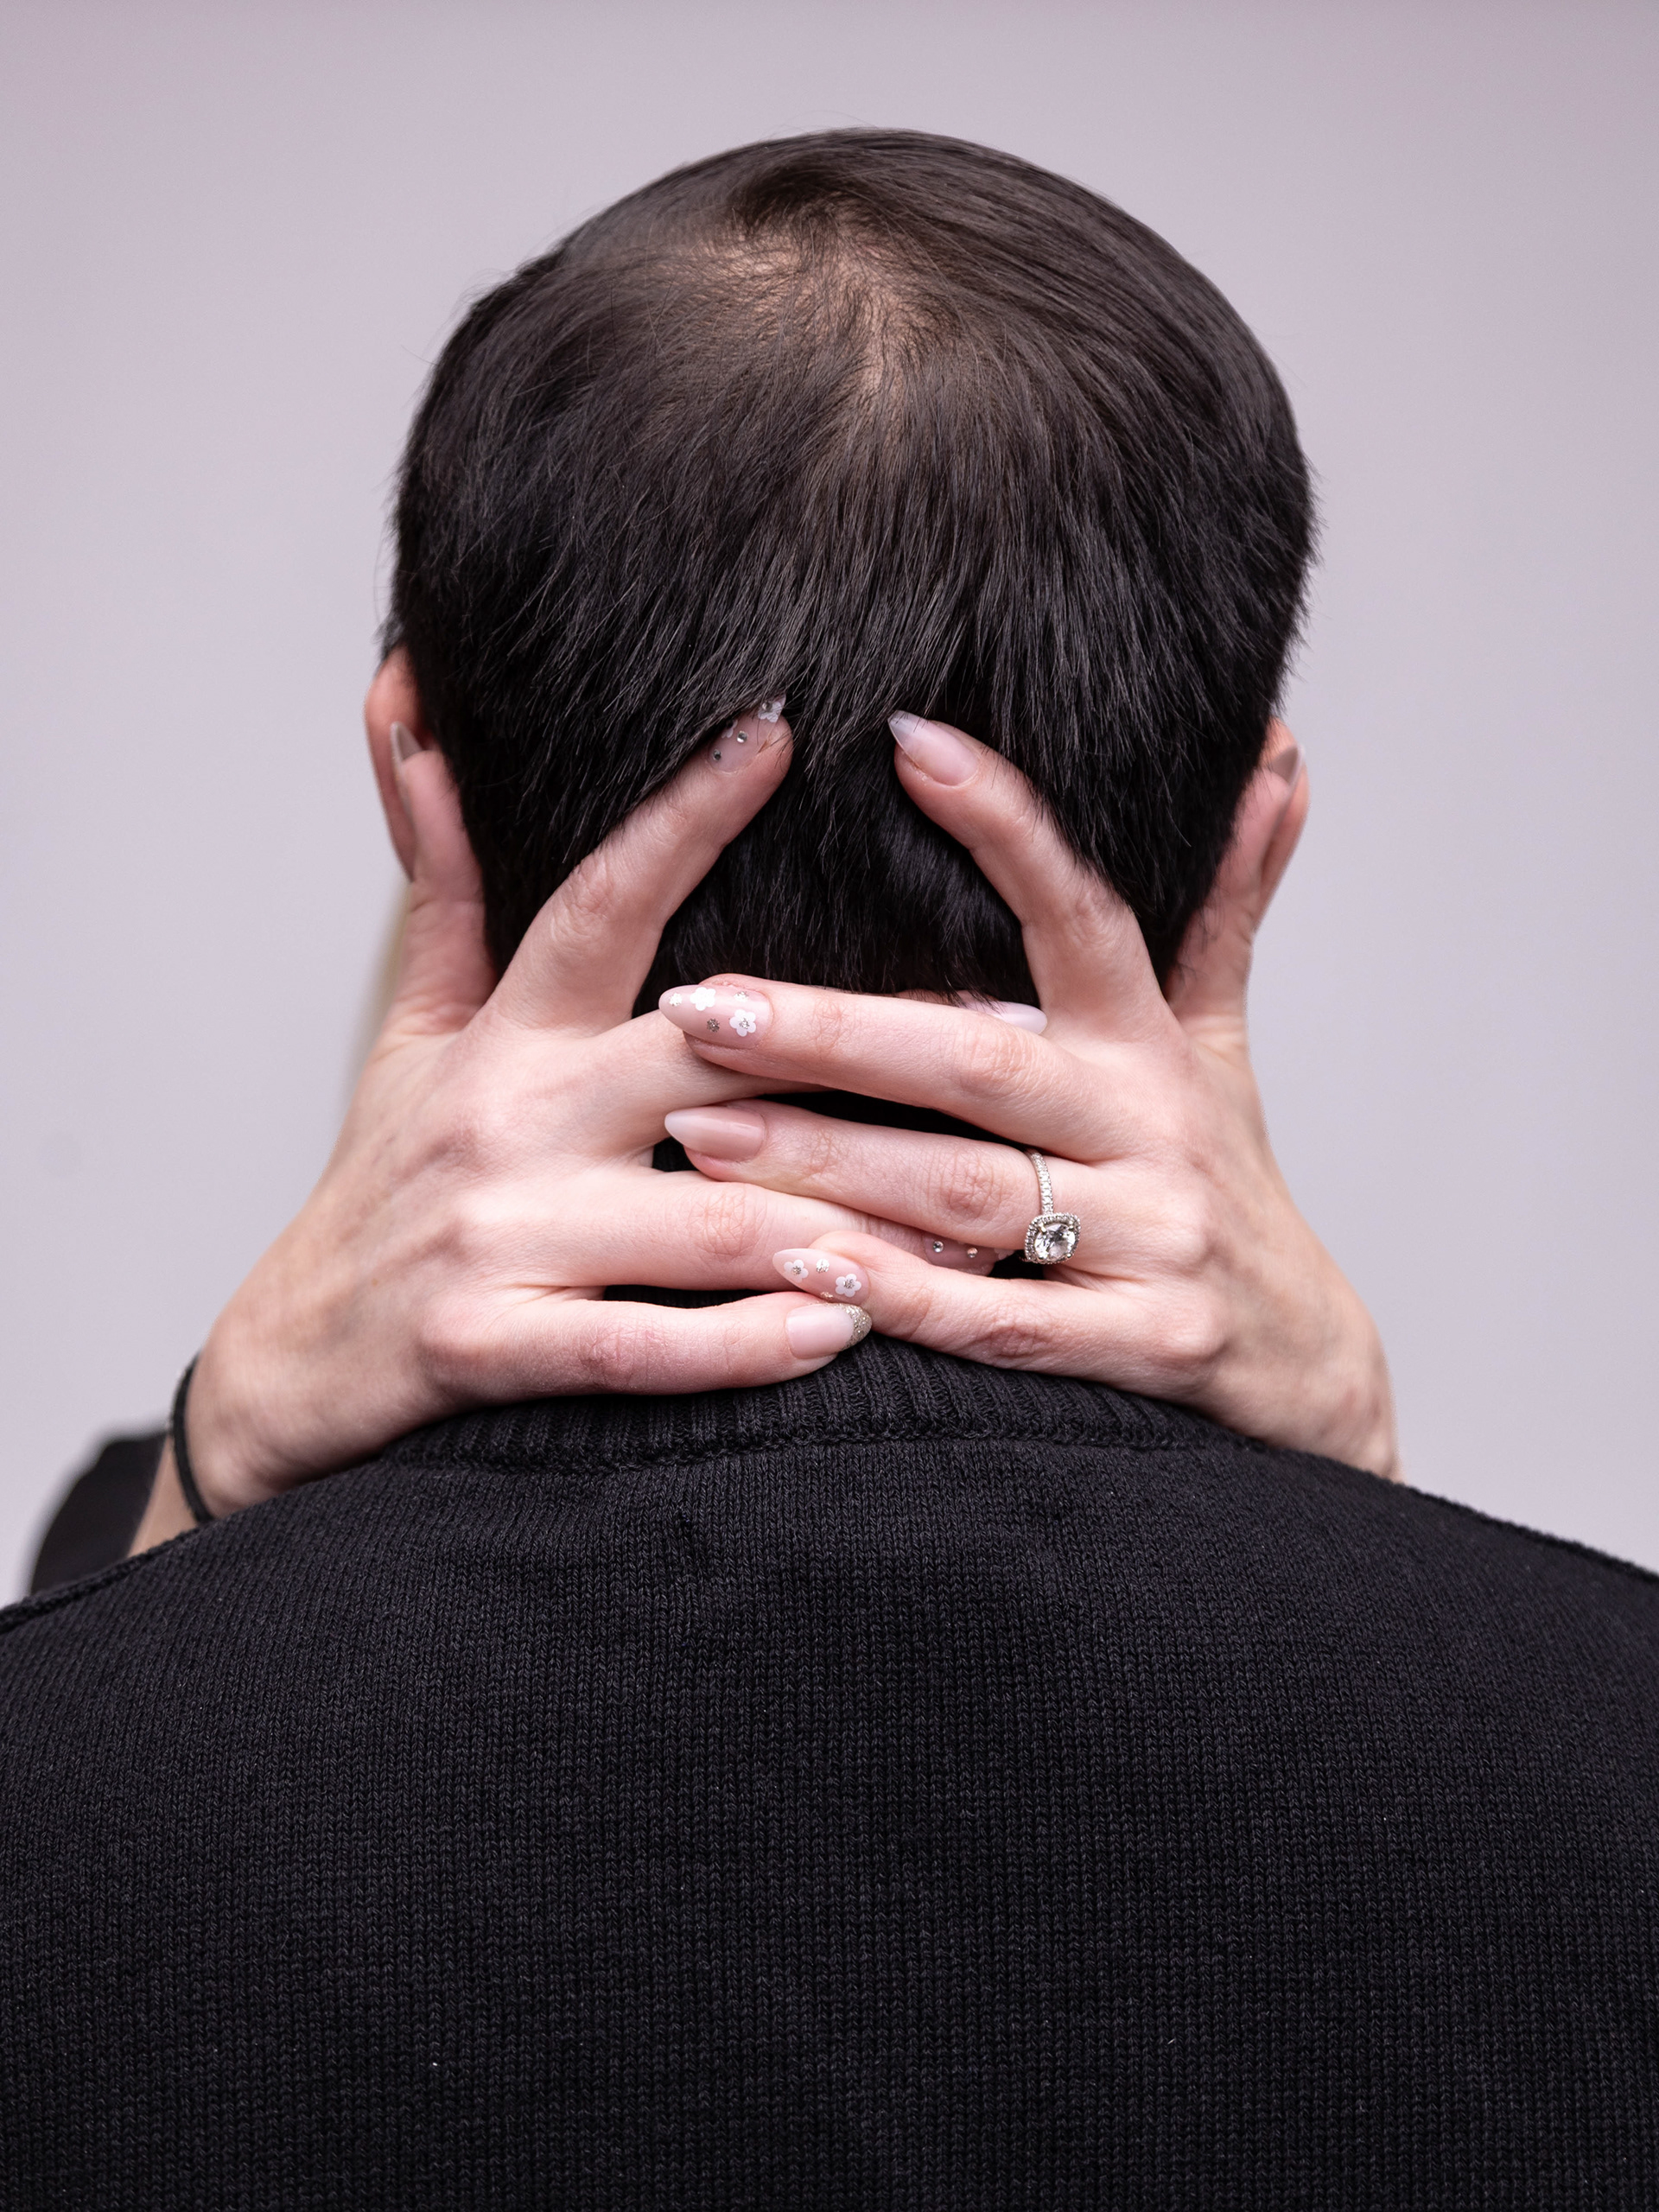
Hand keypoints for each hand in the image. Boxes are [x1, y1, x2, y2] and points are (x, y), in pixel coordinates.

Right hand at [132, 696, 944, 1549]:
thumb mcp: (413, 1031)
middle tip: (1003, 1040)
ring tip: (969, 1223)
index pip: (600, 902)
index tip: (778, 732)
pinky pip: (643, 1343)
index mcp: (506, 1035)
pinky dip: (747, 1341)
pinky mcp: (489, 1347)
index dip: (684, 813)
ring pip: (702, 1213)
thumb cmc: (383, 1185)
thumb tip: (412, 710)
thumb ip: (447, 885)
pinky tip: (843, 1328)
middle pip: (705, 1056)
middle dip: (856, 1048)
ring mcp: (497, 1234)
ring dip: (844, 1217)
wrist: (294, 1362)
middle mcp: (508, 1118)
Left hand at [655, 714, 1397, 1478]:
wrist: (1301, 1362)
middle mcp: (1152, 1129)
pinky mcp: (1143, 1345)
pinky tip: (797, 1268)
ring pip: (966, 1194)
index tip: (906, 741)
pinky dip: (900, 1297)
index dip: (1007, 826)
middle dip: (830, 1032)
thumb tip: (1271, 754)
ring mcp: (1153, 1240)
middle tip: (698, 1006)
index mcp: (1149, 1044)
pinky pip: (999, 1321)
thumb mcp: (1220, 1041)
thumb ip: (1222, 902)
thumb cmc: (1222, 1182)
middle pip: (979, 1062)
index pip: (1083, 912)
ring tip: (698, 1131)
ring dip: (827, 1162)